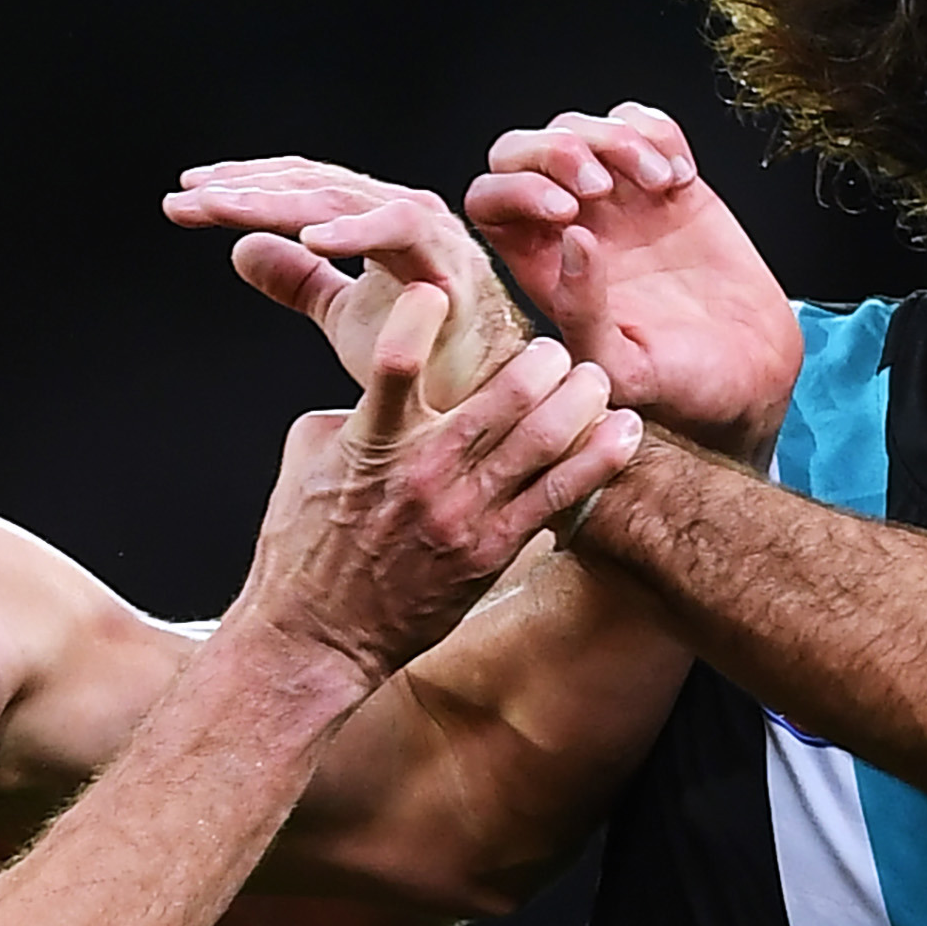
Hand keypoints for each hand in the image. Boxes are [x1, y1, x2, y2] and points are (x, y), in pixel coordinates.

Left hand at [165, 158, 526, 410]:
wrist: (480, 411)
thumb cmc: (424, 362)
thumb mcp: (344, 317)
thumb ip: (299, 281)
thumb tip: (239, 249)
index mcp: (376, 221)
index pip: (301, 188)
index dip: (243, 188)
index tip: (183, 200)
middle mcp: (402, 214)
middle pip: (313, 186)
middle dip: (244, 189)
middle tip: (183, 199)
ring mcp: (429, 234)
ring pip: (343, 200)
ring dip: (277, 202)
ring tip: (219, 210)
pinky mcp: (452, 265)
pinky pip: (401, 231)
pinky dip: (357, 231)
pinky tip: (307, 241)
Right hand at [240, 284, 640, 683]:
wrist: (317, 634)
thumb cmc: (303, 546)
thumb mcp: (304, 458)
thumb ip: (347, 409)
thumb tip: (377, 380)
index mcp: (370, 441)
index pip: (397, 362)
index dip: (424, 314)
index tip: (440, 290)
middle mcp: (422, 472)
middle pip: (505, 394)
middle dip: (542, 358)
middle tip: (552, 350)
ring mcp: (463, 514)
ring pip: (545, 438)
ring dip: (580, 397)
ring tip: (591, 380)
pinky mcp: (493, 549)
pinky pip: (562, 496)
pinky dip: (600, 457)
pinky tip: (623, 431)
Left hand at [465, 103, 800, 466]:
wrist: (751, 377)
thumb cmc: (679, 387)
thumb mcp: (622, 368)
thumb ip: (583, 312)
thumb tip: (571, 238)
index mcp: (540, 268)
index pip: (488, 200)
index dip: (515, 188)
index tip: (569, 210)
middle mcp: (569, 227)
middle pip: (521, 150)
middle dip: (556, 149)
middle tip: (603, 185)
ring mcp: (618, 200)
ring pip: (581, 127)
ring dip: (616, 139)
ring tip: (662, 183)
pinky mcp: (669, 184)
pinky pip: (644, 125)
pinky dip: (657, 133)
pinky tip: (680, 180)